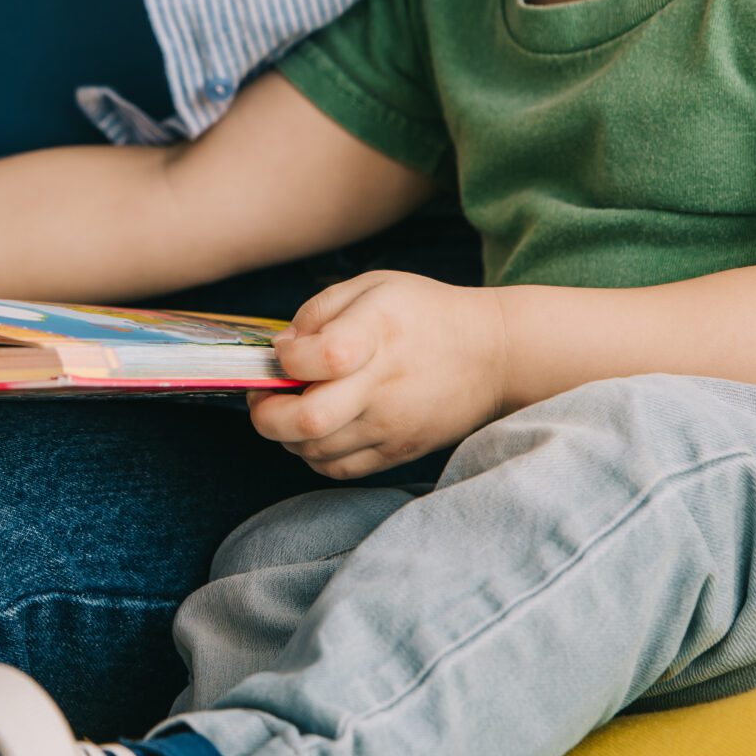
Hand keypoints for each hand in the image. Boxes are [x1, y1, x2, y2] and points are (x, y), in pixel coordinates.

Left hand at [248, 271, 507, 479]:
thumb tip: (282, 349)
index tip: (284, 353)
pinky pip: (339, 469)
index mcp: (377, 332)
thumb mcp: (375, 286)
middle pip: (307, 420)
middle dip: (266, 415)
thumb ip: (321, 309)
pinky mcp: (399, 451)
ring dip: (287, 436)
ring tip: (290, 411)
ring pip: (315, 451)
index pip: (320, 357)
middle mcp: (383, 385)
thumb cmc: (426, 314)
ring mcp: (392, 425)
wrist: (493, 356)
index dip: (287, 359)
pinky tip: (315, 432)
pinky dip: (314, 456)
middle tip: (262, 398)